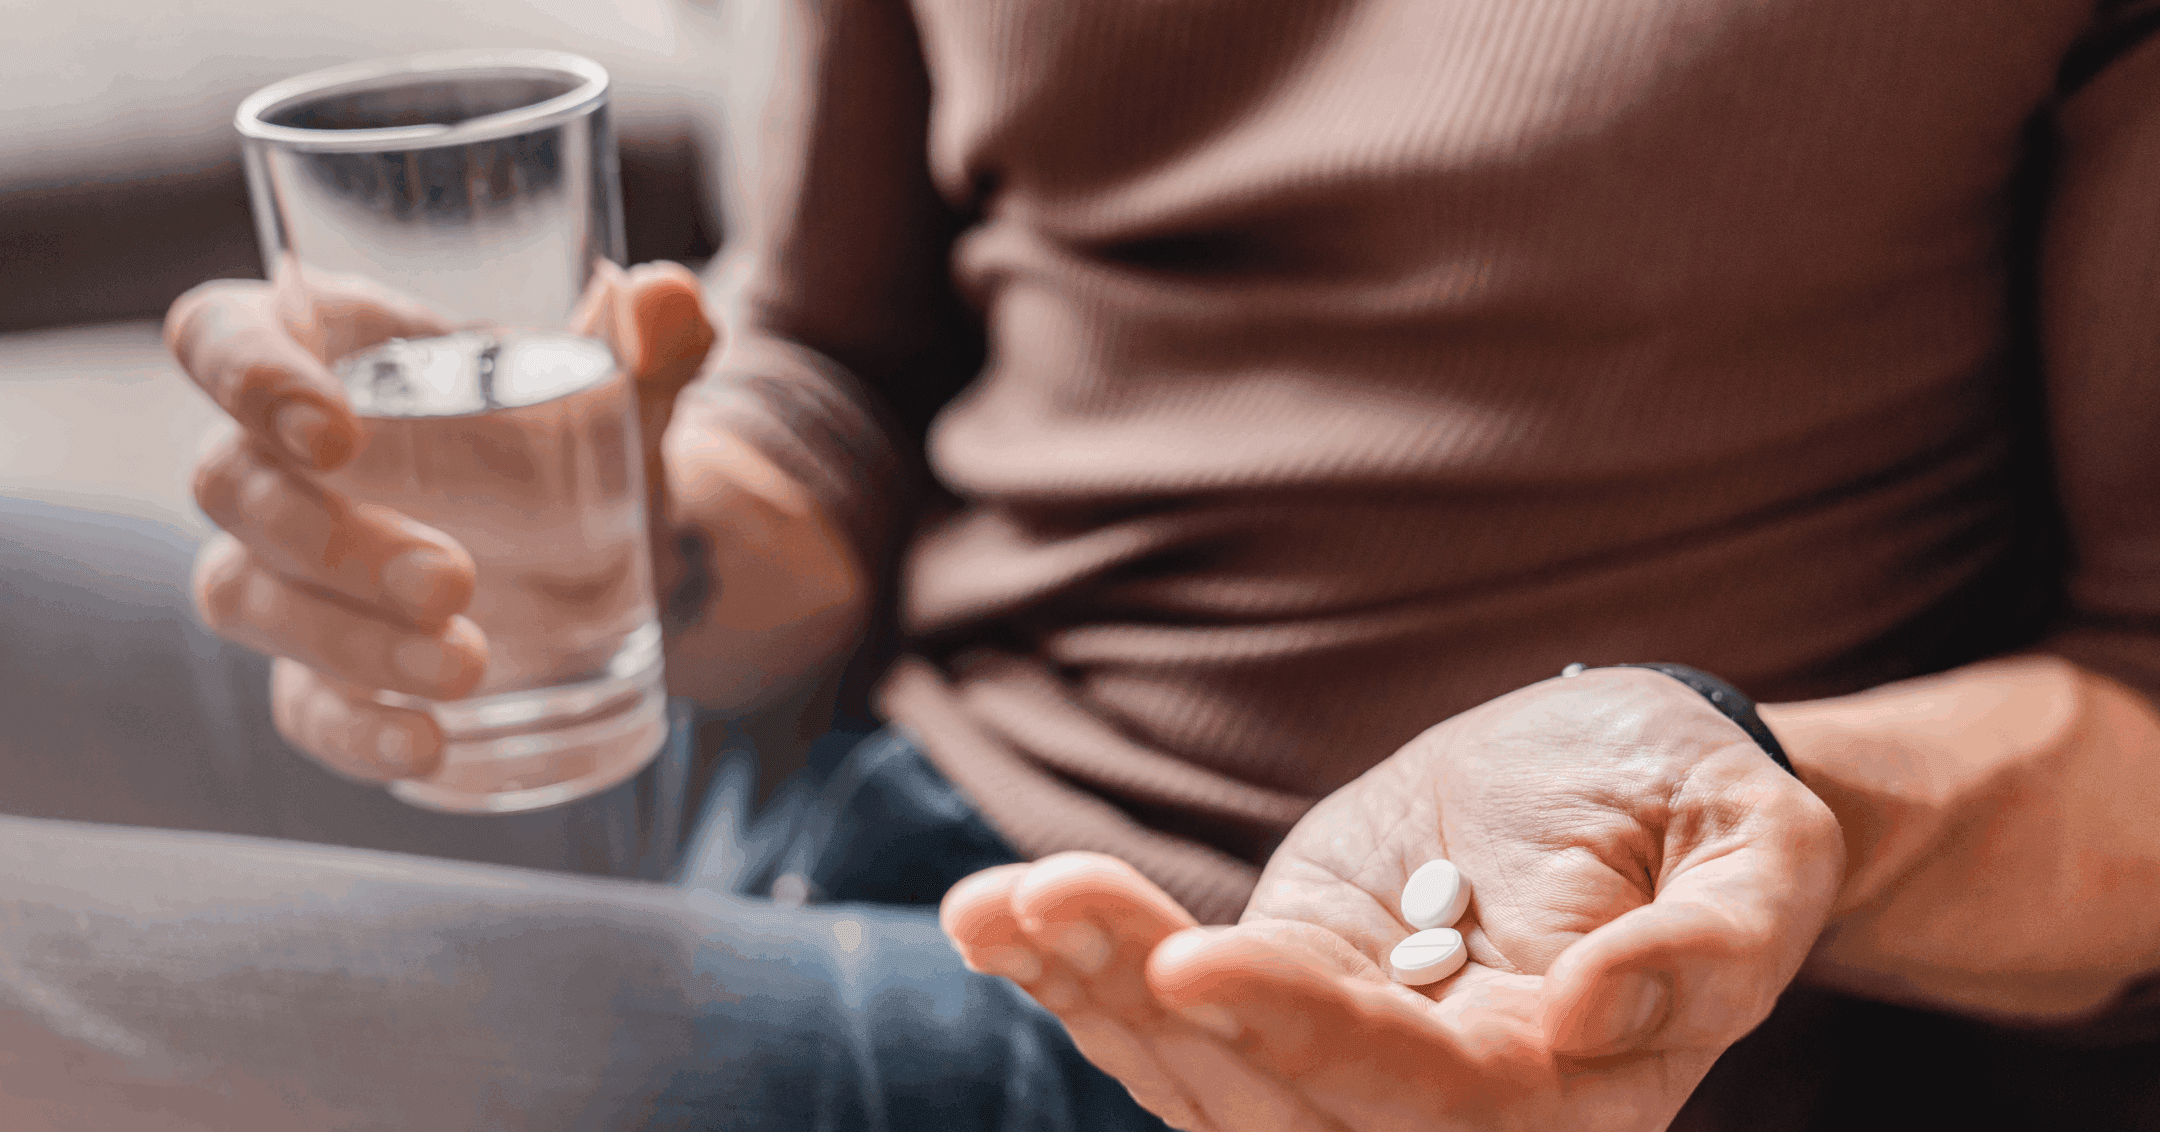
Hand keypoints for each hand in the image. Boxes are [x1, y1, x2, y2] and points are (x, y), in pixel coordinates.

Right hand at [165, 263, 864, 782]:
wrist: (616, 544)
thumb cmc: (576, 432)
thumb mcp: (623, 386)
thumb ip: (653, 341)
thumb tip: (669, 300)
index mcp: (331, 352)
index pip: (220, 335)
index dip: (245, 376)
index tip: (334, 433)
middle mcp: (278, 458)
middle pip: (232, 488)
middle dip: (331, 541)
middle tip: (454, 579)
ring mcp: (288, 570)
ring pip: (245, 598)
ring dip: (346, 640)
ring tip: (471, 666)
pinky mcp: (322, 667)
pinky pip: (300, 704)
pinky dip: (354, 731)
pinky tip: (430, 745)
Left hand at [942, 667, 1843, 1130]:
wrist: (1631, 782)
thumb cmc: (1709, 811)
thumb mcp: (1761, 853)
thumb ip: (1713, 942)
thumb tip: (1596, 1006)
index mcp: (1566, 1104)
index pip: (1423, 1099)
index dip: (1306, 1037)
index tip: (1194, 958)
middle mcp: (1443, 1115)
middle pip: (1275, 1104)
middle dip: (1151, 1009)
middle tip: (1044, 897)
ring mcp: (1344, 1060)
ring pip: (1198, 1076)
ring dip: (1088, 993)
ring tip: (997, 906)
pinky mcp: (1282, 997)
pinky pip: (1173, 1016)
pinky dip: (1080, 972)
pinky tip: (994, 917)